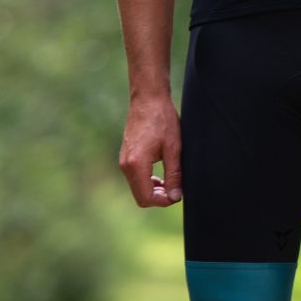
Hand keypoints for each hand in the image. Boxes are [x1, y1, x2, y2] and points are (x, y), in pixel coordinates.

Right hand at [118, 91, 182, 207]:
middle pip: (140, 196)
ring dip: (153, 190)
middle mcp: (126, 165)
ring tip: (171, 182)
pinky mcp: (126, 156)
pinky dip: (147, 181)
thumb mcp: (174, 148)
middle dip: (158, 198)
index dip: (163, 202)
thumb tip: (175, 197)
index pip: (146, 197)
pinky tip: (161, 174)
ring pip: (137, 188)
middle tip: (176, 190)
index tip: (177, 195)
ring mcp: (123, 161)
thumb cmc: (162, 120)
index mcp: (136, 164)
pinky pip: (135, 178)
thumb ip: (174, 175)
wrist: (148, 99)